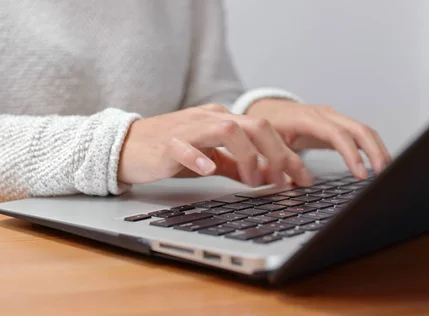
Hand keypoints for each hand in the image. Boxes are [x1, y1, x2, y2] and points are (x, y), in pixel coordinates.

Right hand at [118, 104, 313, 187]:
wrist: (126, 146)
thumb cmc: (168, 151)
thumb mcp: (209, 157)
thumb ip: (235, 164)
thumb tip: (265, 176)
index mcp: (222, 120)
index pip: (264, 131)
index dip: (287, 155)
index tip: (302, 178)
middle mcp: (209, 118)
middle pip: (254, 126)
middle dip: (277, 154)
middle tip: (285, 181)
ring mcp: (188, 129)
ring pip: (227, 130)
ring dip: (247, 156)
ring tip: (254, 180)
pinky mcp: (167, 143)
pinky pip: (185, 146)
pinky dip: (200, 158)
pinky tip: (209, 170)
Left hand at [246, 99, 390, 177]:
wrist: (266, 110)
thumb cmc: (267, 127)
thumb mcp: (268, 143)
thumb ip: (281, 161)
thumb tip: (296, 183)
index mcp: (306, 118)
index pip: (336, 134)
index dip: (351, 154)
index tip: (362, 174)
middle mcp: (324, 114)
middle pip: (358, 129)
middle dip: (374, 151)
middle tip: (383, 174)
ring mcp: (333, 118)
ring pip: (364, 130)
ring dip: (378, 150)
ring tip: (386, 172)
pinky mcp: (338, 124)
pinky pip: (360, 133)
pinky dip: (372, 147)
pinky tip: (379, 163)